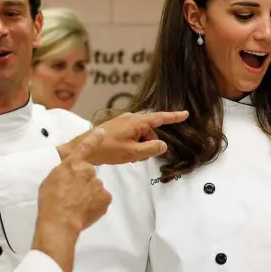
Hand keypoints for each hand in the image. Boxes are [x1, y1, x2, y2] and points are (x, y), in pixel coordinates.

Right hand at [37, 132, 111, 233]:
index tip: (102, 132)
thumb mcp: (51, 179)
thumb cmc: (50, 200)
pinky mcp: (106, 198)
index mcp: (72, 164)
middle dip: (84, 183)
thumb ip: (64, 172)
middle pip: (89, 175)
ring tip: (77, 206)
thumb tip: (71, 174)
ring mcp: (99, 185)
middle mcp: (88, 171)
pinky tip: (85, 210)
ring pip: (95, 188)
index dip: (94, 138)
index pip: (85, 147)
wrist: (60, 221)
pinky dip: (95, 204)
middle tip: (72, 196)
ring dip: (89, 195)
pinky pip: (102, 199)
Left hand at [58, 110, 188, 165]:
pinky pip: (133, 135)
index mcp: (137, 121)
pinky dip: (133, 145)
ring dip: (141, 147)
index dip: (174, 117)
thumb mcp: (133, 152)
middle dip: (149, 144)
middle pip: (150, 131)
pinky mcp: (119, 127)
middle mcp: (131, 118)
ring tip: (129, 157)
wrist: (85, 148)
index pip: (160, 117)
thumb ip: (151, 149)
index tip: (185, 114)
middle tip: (139, 157)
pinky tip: (125, 154)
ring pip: (142, 135)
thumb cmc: (107, 149)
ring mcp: (124, 122)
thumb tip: (163, 145)